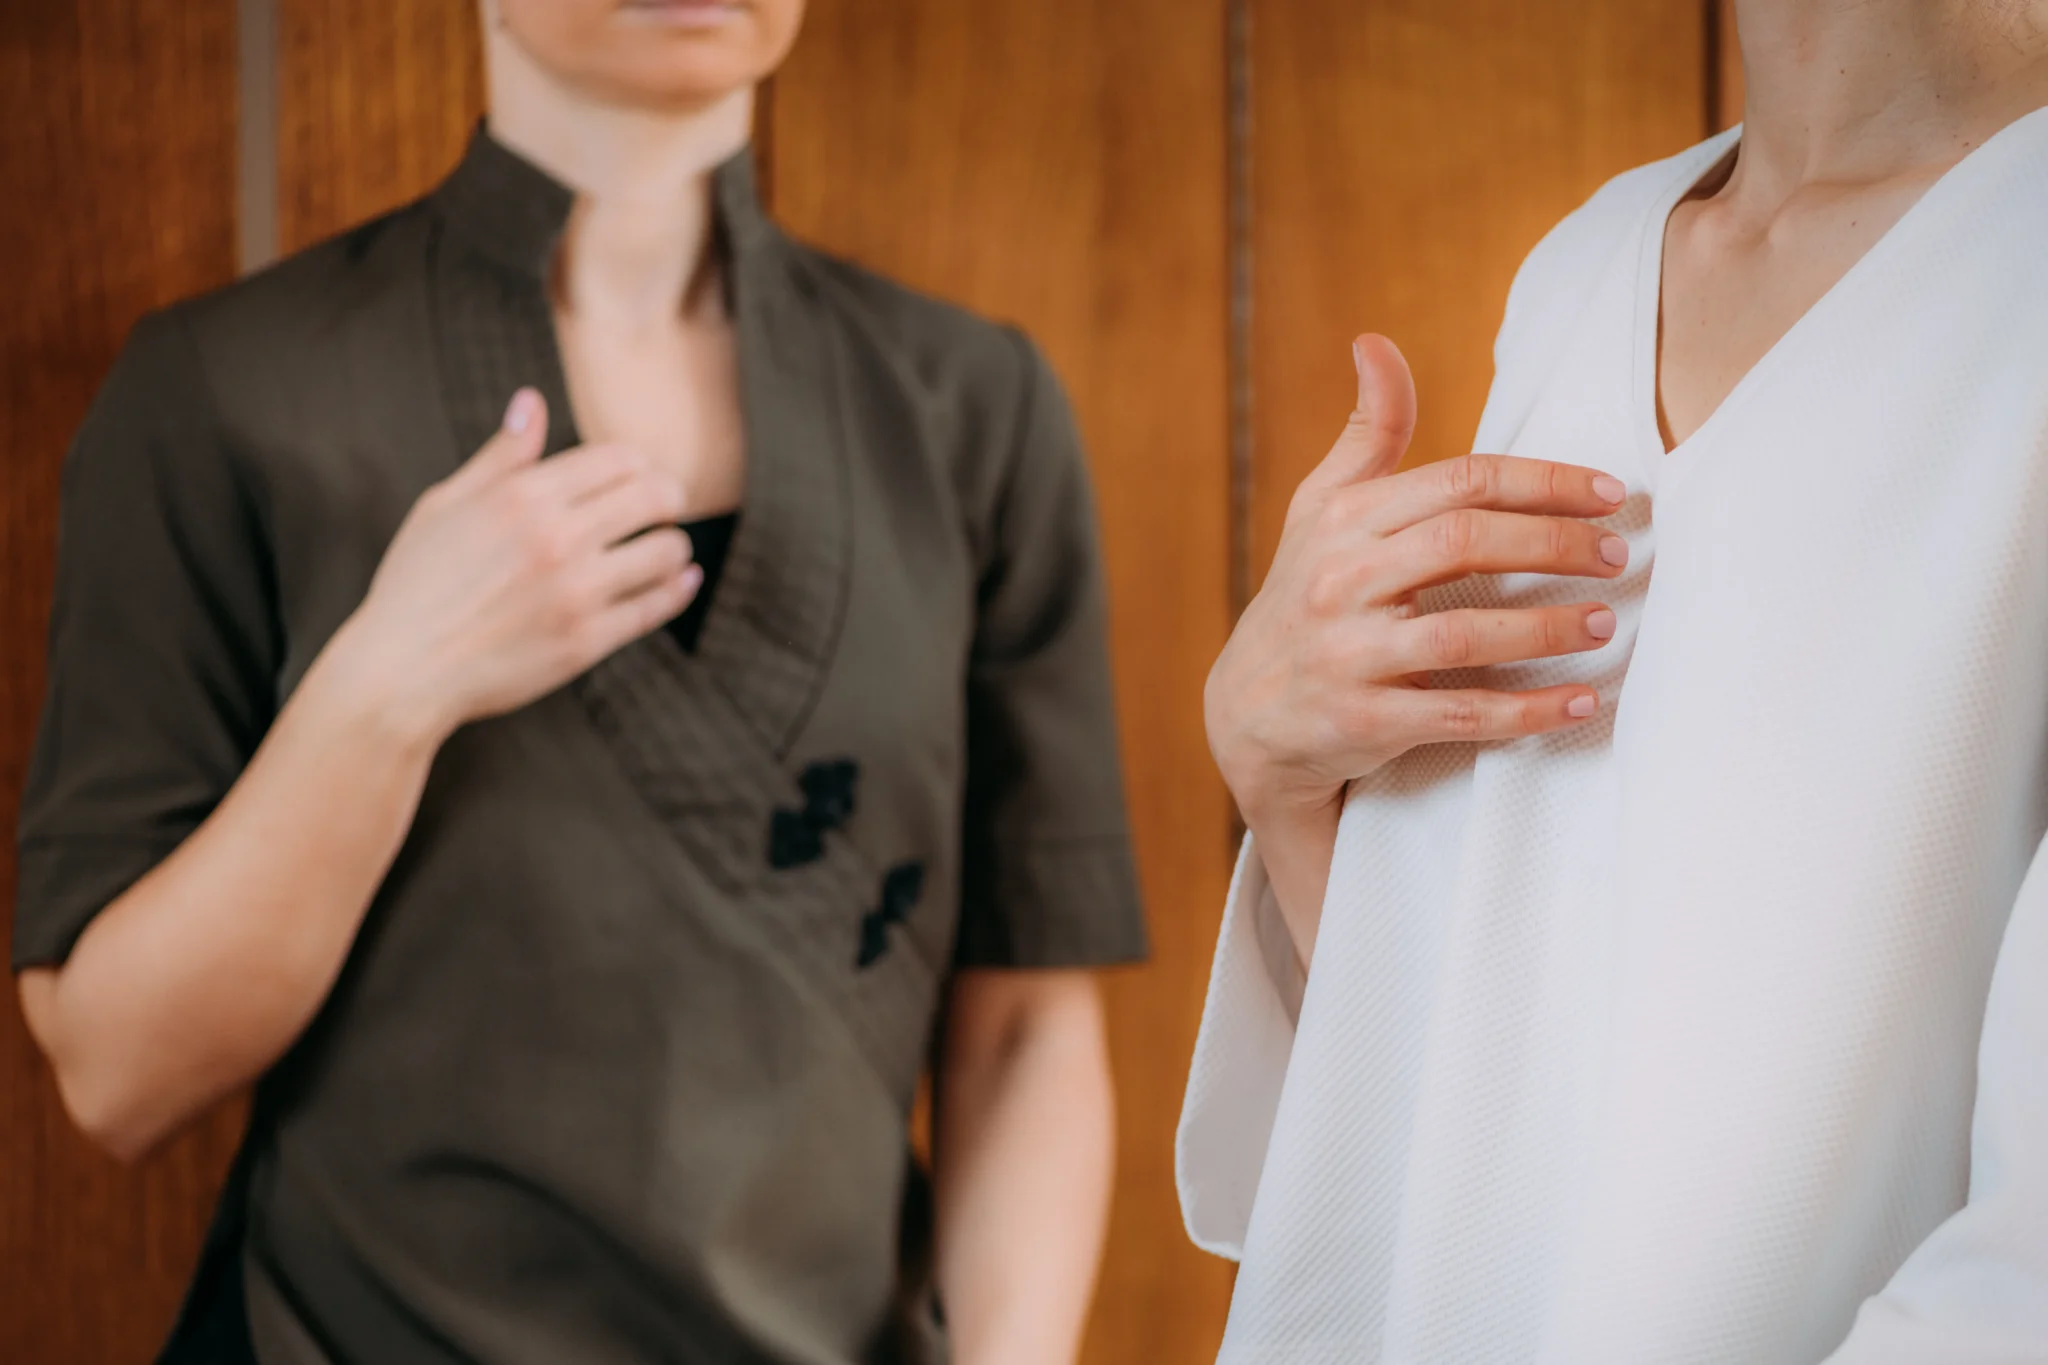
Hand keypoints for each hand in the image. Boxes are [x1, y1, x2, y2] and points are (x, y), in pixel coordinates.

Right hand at [342, 388, 700, 743]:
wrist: (402, 671)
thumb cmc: (416, 585)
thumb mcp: (445, 505)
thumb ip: (500, 456)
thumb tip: (532, 402)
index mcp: (522, 496)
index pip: (619, 459)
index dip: (640, 465)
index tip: (642, 478)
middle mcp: (555, 537)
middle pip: (654, 496)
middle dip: (669, 498)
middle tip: (667, 507)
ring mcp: (576, 591)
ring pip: (666, 551)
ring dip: (674, 546)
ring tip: (664, 549)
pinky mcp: (587, 641)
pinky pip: (655, 606)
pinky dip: (678, 589)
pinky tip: (681, 581)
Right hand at [1207, 336, 1626, 941]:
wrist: (1246, 714)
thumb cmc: (1305, 594)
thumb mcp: (1320, 510)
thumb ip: (1366, 432)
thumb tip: (1375, 342)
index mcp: (1343, 520)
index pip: (1457, 482)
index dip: (1542, 483)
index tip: (1610, 494)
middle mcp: (1339, 581)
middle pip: (1463, 544)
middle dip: (1554, 546)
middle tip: (1618, 557)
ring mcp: (1349, 655)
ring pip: (1463, 634)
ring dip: (1547, 628)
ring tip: (1605, 623)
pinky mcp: (1362, 722)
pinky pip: (1458, 715)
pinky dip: (1526, 712)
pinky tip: (1580, 702)